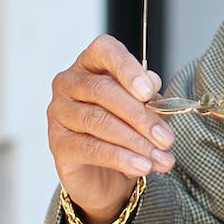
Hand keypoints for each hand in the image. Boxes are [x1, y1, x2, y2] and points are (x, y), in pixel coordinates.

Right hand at [47, 34, 176, 223]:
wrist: (105, 173)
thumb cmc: (125, 129)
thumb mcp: (144, 109)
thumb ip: (148, 96)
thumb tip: (153, 83)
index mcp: (91, 64)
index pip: (104, 50)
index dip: (126, 68)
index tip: (148, 92)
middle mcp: (69, 83)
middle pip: (103, 91)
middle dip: (140, 116)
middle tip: (166, 139)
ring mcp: (59, 112)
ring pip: (98, 121)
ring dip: (135, 142)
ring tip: (161, 158)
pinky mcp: (57, 143)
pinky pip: (91, 148)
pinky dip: (120, 158)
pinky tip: (141, 166)